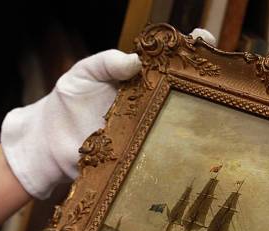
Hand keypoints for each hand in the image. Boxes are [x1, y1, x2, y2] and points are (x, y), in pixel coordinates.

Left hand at [1, 28, 215, 198]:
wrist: (49, 144)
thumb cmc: (68, 102)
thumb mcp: (83, 73)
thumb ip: (106, 63)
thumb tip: (135, 61)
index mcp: (138, 78)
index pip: (169, 59)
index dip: (189, 48)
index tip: (204, 39)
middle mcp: (150, 103)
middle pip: (184, 90)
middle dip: (204, 80)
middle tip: (219, 73)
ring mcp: (148, 129)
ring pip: (180, 121)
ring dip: (199, 114)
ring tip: (216, 105)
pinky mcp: (143, 154)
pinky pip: (164, 150)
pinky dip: (181, 148)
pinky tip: (197, 144)